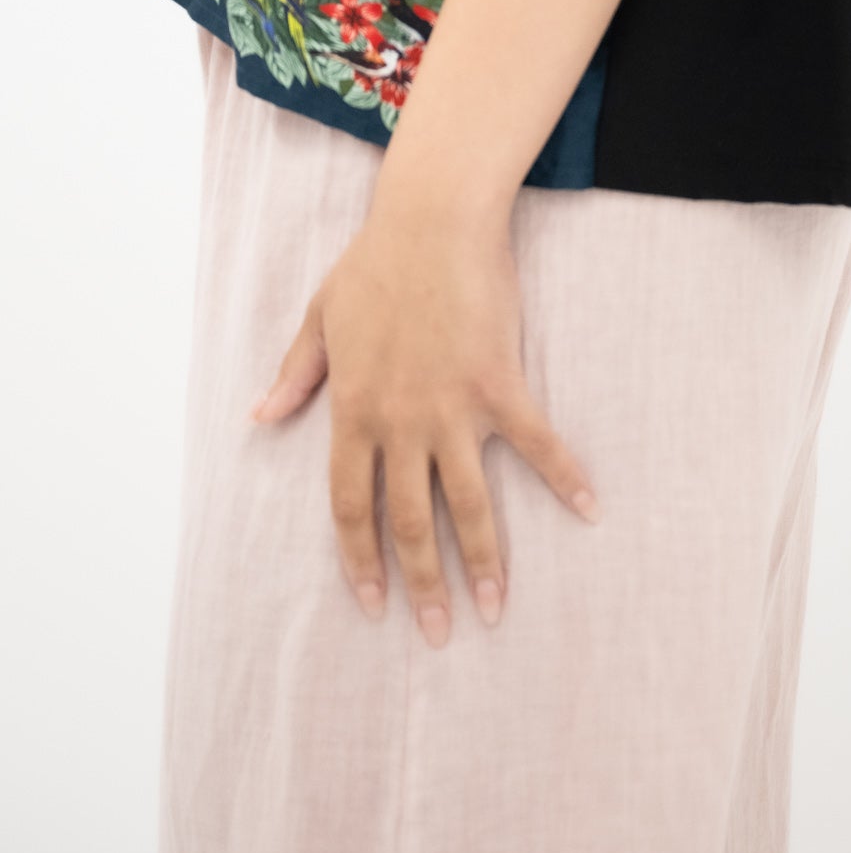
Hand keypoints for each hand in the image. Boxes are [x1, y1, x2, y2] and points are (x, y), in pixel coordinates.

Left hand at [247, 192, 600, 646]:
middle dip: (422, 583)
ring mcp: (452, 407)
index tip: (373, 605)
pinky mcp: (499, 384)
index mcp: (353, 411)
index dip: (360, 560)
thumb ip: (295, 374)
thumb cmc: (375, 262)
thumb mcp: (320, 318)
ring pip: (467, 502)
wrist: (432, 220)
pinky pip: (536, 443)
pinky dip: (564, 477)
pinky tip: (588, 509)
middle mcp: (400, 422)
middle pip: (408, 521)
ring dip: (483, 560)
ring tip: (494, 608)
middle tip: (438, 632)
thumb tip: (260, 416)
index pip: (349, 506)